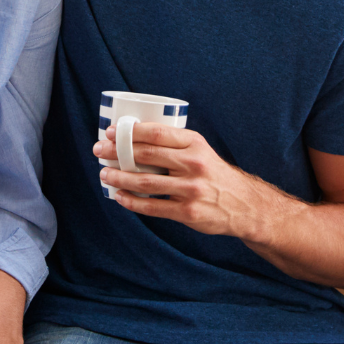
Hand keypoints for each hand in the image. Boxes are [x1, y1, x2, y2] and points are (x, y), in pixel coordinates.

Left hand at [95, 124, 279, 239]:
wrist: (243, 204)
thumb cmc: (214, 174)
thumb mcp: (201, 151)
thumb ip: (175, 145)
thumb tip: (134, 139)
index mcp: (195, 144)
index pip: (157, 133)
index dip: (130, 131)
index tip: (110, 132)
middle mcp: (194, 164)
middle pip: (147, 155)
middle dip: (118, 152)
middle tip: (99, 151)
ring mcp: (191, 190)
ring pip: (146, 182)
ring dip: (120, 177)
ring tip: (105, 175)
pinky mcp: (188, 212)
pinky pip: (153, 206)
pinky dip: (132, 202)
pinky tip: (119, 197)